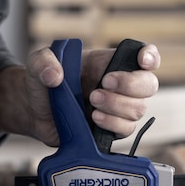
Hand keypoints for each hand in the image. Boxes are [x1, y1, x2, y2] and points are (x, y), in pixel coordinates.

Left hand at [0, 43, 159, 146]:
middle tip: (103, 84)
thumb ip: (43, 62)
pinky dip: (112, 124)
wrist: (35, 112)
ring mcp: (118, 109)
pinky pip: (126, 129)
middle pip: (149, 85)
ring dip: (116, 106)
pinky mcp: (112, 129)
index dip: (150, 57)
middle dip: (130, 85)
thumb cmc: (42, 84)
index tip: (142, 60)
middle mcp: (120, 85)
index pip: (143, 55)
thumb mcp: (37, 64)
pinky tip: (93, 119)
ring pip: (138, 110)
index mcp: (108, 62)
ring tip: (92, 103)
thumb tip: (55, 76)